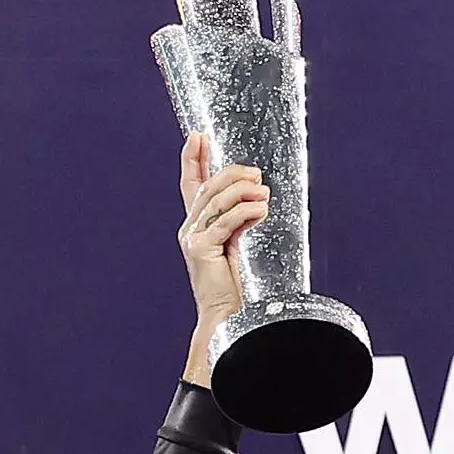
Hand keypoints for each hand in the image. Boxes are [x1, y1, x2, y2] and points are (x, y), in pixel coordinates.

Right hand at [176, 134, 268, 383]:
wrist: (227, 318)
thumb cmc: (235, 288)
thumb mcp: (236, 244)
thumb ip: (240, 220)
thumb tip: (260, 194)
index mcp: (196, 226)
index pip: (190, 184)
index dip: (192, 159)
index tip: (198, 136)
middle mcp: (190, 229)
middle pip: (208, 186)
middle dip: (233, 174)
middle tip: (256, 174)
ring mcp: (192, 238)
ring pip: (217, 200)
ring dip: (243, 191)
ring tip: (264, 192)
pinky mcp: (200, 249)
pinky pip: (225, 221)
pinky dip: (246, 212)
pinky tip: (262, 209)